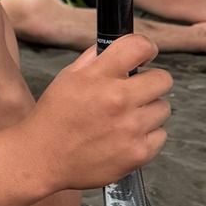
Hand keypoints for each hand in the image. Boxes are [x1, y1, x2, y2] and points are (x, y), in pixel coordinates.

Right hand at [25, 34, 172, 188]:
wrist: (42, 159)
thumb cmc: (53, 118)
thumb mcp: (66, 78)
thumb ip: (94, 60)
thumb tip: (119, 47)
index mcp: (99, 77)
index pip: (140, 46)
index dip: (146, 49)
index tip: (144, 57)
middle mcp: (118, 99)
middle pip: (163, 79)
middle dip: (151, 83)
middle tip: (135, 93)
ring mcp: (130, 128)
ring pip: (163, 108)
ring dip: (148, 111)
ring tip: (125, 120)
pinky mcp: (138, 153)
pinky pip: (160, 135)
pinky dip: (147, 136)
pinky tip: (126, 138)